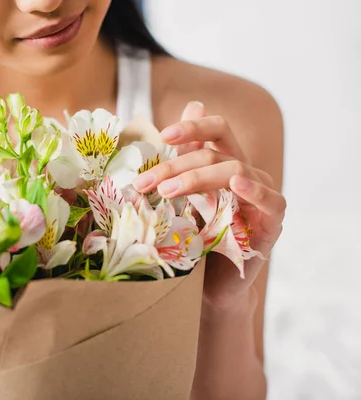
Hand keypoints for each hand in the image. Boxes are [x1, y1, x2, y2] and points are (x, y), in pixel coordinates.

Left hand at [133, 102, 285, 308]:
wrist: (209, 285)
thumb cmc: (195, 239)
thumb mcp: (182, 199)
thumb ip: (182, 162)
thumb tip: (189, 108)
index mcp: (226, 163)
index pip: (218, 130)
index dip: (193, 127)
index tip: (164, 135)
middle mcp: (247, 174)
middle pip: (214, 154)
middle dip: (175, 166)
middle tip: (146, 183)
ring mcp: (262, 197)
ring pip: (234, 170)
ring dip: (196, 178)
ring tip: (166, 192)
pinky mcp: (273, 223)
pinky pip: (271, 201)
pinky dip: (254, 190)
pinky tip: (236, 185)